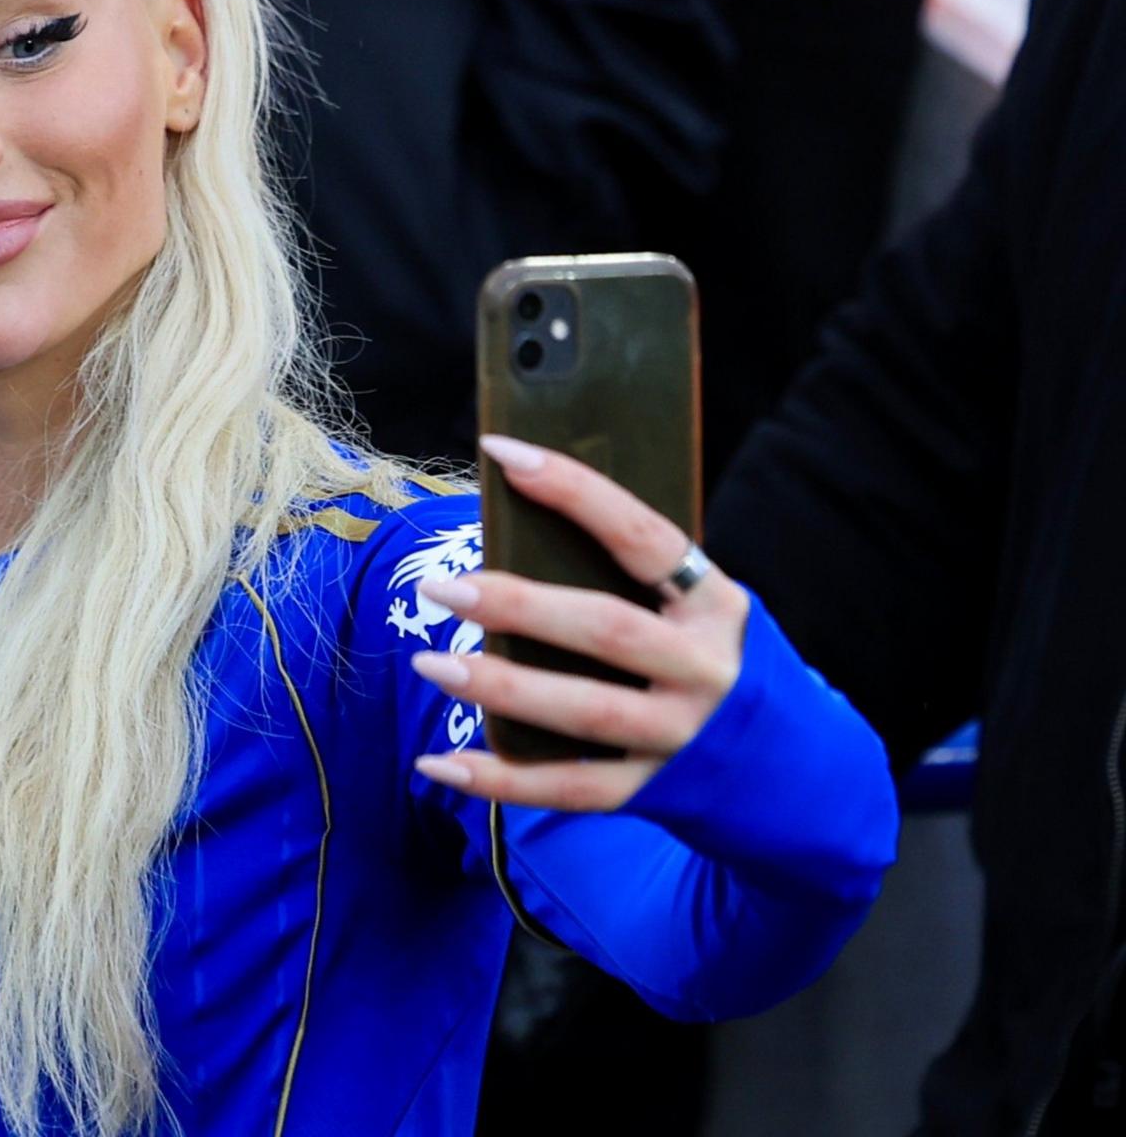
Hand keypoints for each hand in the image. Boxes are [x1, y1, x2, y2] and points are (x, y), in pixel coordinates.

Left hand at [407, 434, 747, 812]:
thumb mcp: (707, 615)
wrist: (813, 777)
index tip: (504, 454)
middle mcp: (706, 669)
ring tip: (430, 663)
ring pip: (584, 711)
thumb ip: (640, 587)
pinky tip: (441, 764)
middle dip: (519, 606)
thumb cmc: (728, 668)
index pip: (643, 536)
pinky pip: (571, 789)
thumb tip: (523, 538)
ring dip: (501, 688)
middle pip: (606, 629)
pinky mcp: (657, 790)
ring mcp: (683, 735)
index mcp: (716, 606)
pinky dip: (502, 780)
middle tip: (442, 587)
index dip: (576, 491)